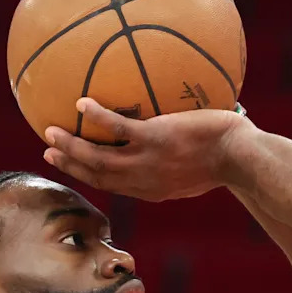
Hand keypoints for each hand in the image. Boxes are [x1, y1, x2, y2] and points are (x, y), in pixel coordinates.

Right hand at [42, 98, 250, 201]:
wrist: (242, 157)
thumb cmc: (231, 158)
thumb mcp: (200, 170)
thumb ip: (180, 163)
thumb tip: (178, 144)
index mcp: (153, 189)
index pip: (114, 186)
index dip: (88, 177)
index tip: (71, 166)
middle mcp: (144, 181)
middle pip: (97, 176)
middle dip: (70, 165)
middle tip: (49, 152)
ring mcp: (147, 161)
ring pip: (98, 158)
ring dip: (71, 147)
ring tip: (50, 132)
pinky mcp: (154, 140)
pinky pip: (117, 127)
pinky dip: (96, 116)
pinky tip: (81, 103)